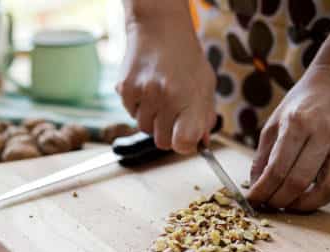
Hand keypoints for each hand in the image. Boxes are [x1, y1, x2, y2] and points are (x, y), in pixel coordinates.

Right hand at [117, 11, 216, 153]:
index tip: (186, 138)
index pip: (183, 143)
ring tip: (159, 97)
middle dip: (167, 132)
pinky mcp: (125, 88)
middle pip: (161, 141)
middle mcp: (166, 97)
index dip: (184, 145)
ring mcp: (143, 93)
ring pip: (144, 128)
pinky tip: (146, 88)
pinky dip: (138, 107)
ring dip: (152, 119)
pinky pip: (130, 114)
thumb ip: (205, 116)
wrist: (159, 28)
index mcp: (189, 98)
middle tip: (172, 114)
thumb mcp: (205, 84)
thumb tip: (202, 142)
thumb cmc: (186, 57)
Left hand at [248, 66, 329, 211]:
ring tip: (290, 205)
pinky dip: (324, 196)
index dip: (263, 191)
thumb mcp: (275, 122)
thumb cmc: (302, 104)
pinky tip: (309, 196)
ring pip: (327, 188)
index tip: (253, 200)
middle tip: (270, 205)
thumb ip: (263, 156)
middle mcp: (324, 132)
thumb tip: (255, 186)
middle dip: (280, 200)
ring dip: (304, 205)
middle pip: (299, 181)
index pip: (276, 169)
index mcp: (297, 123)